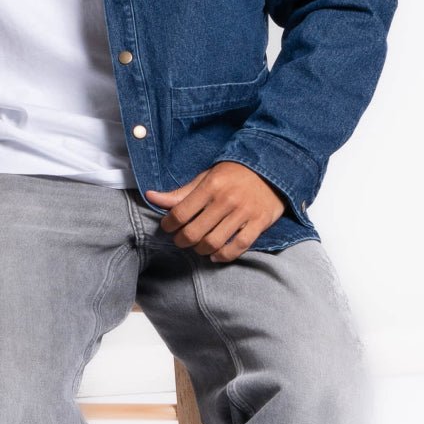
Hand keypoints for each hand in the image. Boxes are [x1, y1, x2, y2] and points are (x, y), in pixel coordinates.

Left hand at [144, 161, 285, 262]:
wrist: (271, 167)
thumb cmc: (233, 173)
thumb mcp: (206, 177)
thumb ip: (181, 192)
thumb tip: (151, 197)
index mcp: (211, 185)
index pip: (181, 212)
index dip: (169, 224)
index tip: (166, 227)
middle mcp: (226, 200)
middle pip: (195, 232)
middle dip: (181, 241)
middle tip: (179, 240)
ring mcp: (244, 213)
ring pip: (214, 243)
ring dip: (200, 250)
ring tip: (197, 247)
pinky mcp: (259, 223)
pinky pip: (238, 247)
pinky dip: (224, 256)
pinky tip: (215, 255)